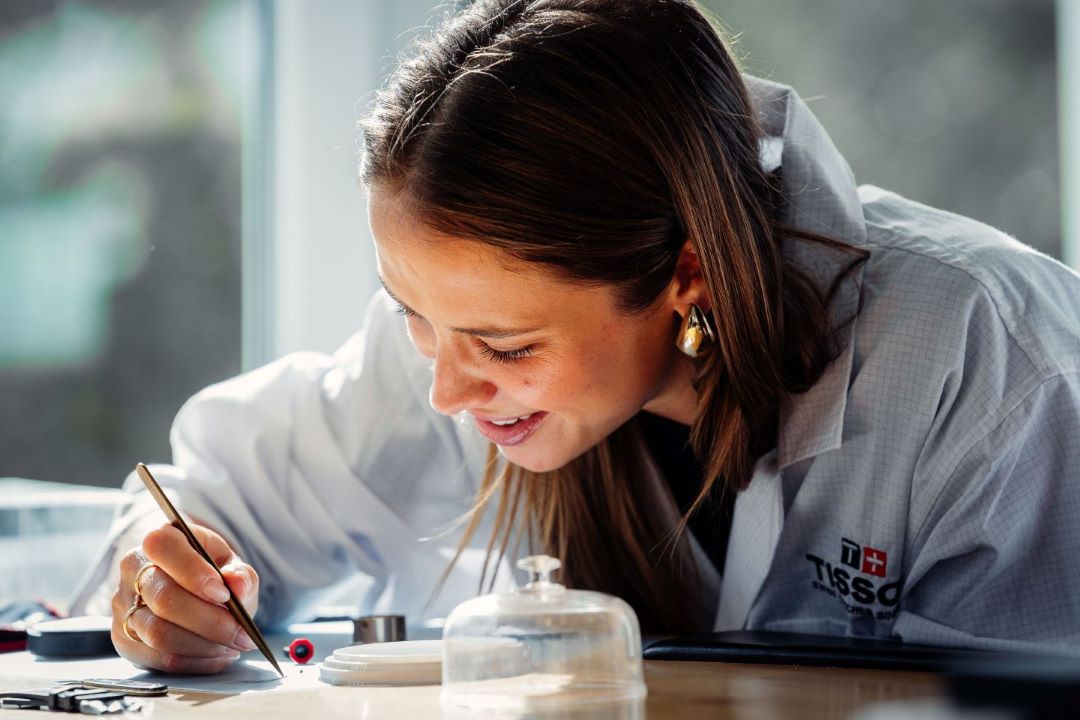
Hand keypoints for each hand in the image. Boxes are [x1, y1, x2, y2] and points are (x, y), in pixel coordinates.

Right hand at [111, 521, 259, 673]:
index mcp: (159, 540)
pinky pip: (158, 658)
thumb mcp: (229, 563)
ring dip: (203, 645)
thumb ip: (239, 573)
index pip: (165, 549)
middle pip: (165, 599)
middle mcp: (132, 571)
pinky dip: (194, 662)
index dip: (194, 573)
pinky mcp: (123, 639)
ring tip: (233, 646)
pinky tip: (217, 657)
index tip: (224, 594)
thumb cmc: (208, 570)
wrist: (183, 585)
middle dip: (210, 621)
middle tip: (242, 634)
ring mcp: (123, 606)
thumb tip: (239, 585)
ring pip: (159, 634)